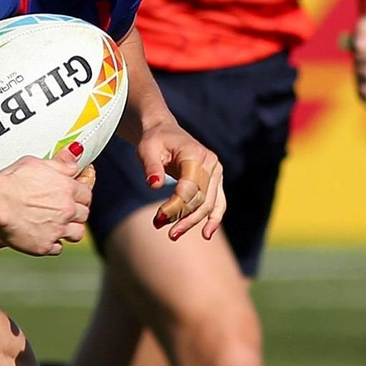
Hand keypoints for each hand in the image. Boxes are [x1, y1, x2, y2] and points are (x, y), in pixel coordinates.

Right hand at [0, 144, 91, 255]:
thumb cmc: (11, 181)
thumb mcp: (36, 163)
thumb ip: (59, 163)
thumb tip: (75, 157)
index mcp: (67, 188)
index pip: (86, 194)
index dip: (81, 196)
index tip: (76, 198)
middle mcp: (67, 210)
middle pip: (84, 215)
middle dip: (76, 213)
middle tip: (65, 212)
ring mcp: (57, 229)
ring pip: (77, 234)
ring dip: (70, 230)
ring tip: (59, 227)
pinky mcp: (45, 245)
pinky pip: (58, 248)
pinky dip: (53, 244)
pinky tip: (45, 237)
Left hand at [139, 118, 225, 241]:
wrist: (165, 131)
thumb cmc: (155, 140)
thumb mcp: (147, 149)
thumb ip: (151, 166)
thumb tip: (155, 186)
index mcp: (195, 154)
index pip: (188, 187)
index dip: (175, 205)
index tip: (158, 218)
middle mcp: (211, 164)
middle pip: (200, 199)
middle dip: (182, 217)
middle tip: (162, 229)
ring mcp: (216, 172)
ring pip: (209, 204)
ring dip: (193, 222)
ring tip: (174, 235)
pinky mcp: (215, 181)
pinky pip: (218, 203)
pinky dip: (213, 219)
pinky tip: (206, 234)